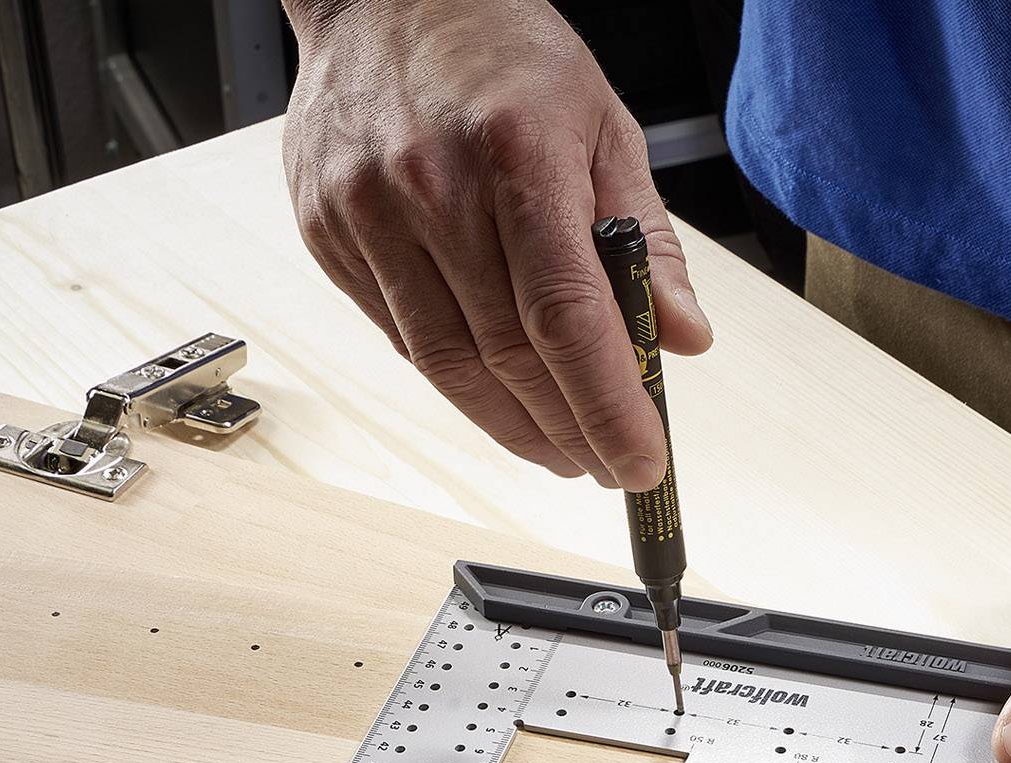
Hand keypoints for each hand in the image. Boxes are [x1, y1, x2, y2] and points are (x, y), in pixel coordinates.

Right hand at [283, 0, 710, 490]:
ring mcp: (366, 213)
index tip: (640, 461)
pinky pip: (400, 336)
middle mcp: (430, 186)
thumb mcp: (601, 123)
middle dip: (568, 429)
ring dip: (510, 425)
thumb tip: (683, 337)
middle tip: (607, 464)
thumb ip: (645, 236)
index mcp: (514, 152)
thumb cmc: (501, 51)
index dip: (606, 405)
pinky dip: (456, 380)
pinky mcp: (327, 232)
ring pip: (446, 362)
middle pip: (507, 354)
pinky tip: (496, 396)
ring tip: (560, 450)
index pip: (566, 316)